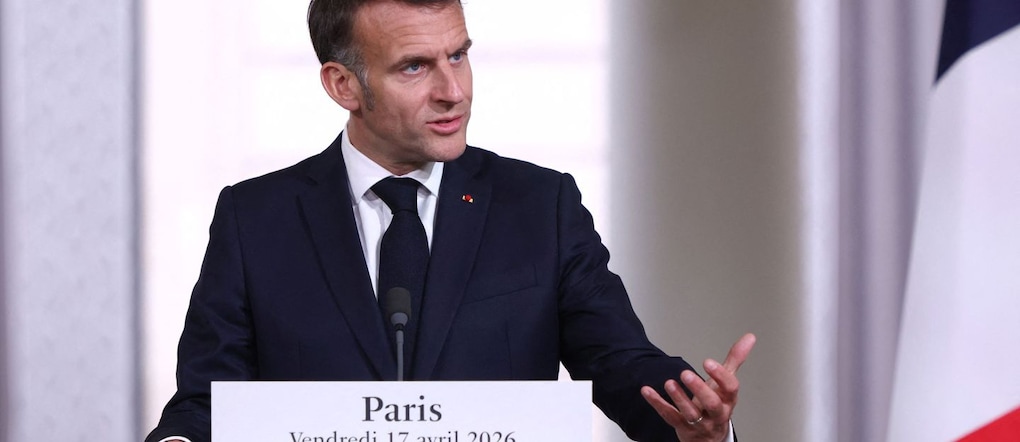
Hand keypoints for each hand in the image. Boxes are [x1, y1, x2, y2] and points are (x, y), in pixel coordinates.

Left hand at [640, 333, 755, 441]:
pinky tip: (647, 391)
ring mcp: (699, 422)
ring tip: (669, 383)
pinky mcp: (682, 427)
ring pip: (690, 414)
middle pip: (711, 404)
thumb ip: (735, 360)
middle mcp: (716, 413)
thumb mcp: (727, 383)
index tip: (708, 362)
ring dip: (679, 398)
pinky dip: (657, 404)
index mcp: (728, 400)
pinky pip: (669, 416)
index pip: (730, 389)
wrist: (710, 437)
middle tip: (685, 374)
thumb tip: (749, 337)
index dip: (720, 376)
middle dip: (699, 389)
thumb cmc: (718, 405)